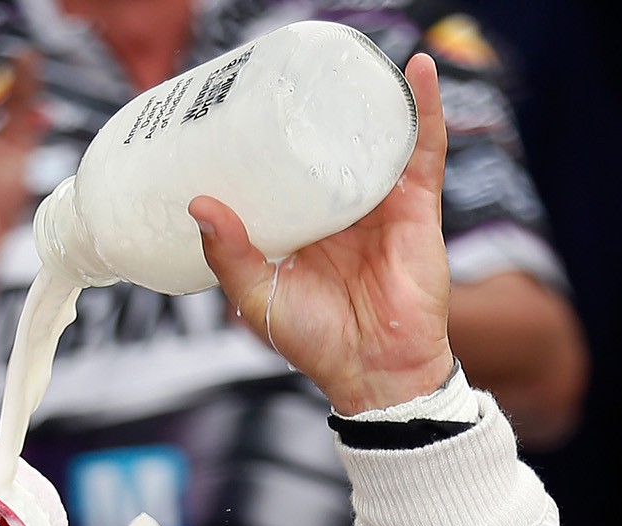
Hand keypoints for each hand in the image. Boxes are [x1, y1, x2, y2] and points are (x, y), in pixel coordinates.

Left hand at [190, 53, 452, 414]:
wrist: (373, 370)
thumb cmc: (314, 341)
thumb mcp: (254, 295)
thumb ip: (228, 253)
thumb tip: (199, 203)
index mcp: (301, 227)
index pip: (281, 171)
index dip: (265, 142)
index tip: (239, 110)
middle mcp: (339, 210)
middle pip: (326, 147)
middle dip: (313, 111)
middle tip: (287, 74)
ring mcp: (379, 205)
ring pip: (372, 138)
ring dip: (366, 98)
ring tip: (348, 58)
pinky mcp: (417, 207)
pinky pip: (422, 149)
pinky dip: (423, 108)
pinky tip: (414, 71)